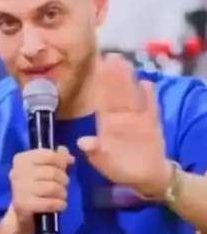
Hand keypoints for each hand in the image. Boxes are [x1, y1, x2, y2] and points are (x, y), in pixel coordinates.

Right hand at [10, 146, 73, 233]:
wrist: (20, 212)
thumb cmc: (35, 185)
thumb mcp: (43, 168)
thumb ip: (55, 158)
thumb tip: (66, 153)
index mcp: (21, 159)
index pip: (48, 155)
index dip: (61, 160)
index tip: (68, 164)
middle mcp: (17, 172)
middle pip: (52, 172)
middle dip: (63, 179)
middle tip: (64, 184)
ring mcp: (19, 189)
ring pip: (52, 187)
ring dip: (62, 192)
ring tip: (62, 195)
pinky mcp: (23, 204)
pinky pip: (49, 203)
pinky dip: (59, 204)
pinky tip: (60, 204)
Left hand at [77, 53, 170, 195]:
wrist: (144, 177)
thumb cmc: (120, 168)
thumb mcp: (104, 163)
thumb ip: (95, 152)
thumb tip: (82, 142)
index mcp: (106, 124)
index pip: (102, 100)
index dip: (99, 84)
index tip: (96, 67)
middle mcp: (120, 117)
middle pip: (117, 93)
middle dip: (113, 75)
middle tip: (110, 56)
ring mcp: (136, 119)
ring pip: (132, 96)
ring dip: (129, 80)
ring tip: (125, 62)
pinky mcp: (151, 124)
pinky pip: (150, 107)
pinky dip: (149, 97)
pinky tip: (146, 83)